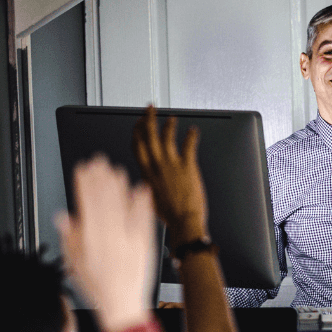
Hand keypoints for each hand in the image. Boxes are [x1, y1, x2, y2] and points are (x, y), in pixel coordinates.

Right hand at [58, 155, 156, 331]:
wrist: (123, 307)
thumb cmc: (98, 288)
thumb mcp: (76, 264)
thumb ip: (70, 238)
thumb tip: (63, 217)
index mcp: (90, 242)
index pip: (86, 207)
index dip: (84, 186)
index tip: (82, 169)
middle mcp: (109, 240)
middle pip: (104, 203)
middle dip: (101, 180)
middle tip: (99, 161)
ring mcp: (128, 242)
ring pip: (123, 209)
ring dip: (119, 187)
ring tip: (116, 170)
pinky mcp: (145, 246)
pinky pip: (144, 221)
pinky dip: (142, 205)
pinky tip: (141, 190)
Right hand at [132, 106, 208, 244]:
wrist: (184, 222)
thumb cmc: (170, 214)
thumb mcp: (150, 198)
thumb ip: (148, 184)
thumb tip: (147, 180)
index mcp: (146, 173)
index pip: (137, 146)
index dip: (137, 132)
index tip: (139, 124)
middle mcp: (157, 166)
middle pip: (148, 136)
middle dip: (148, 120)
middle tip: (150, 109)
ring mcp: (171, 165)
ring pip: (166, 137)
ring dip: (168, 125)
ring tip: (172, 118)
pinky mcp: (188, 166)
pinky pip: (189, 145)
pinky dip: (191, 135)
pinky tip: (194, 130)